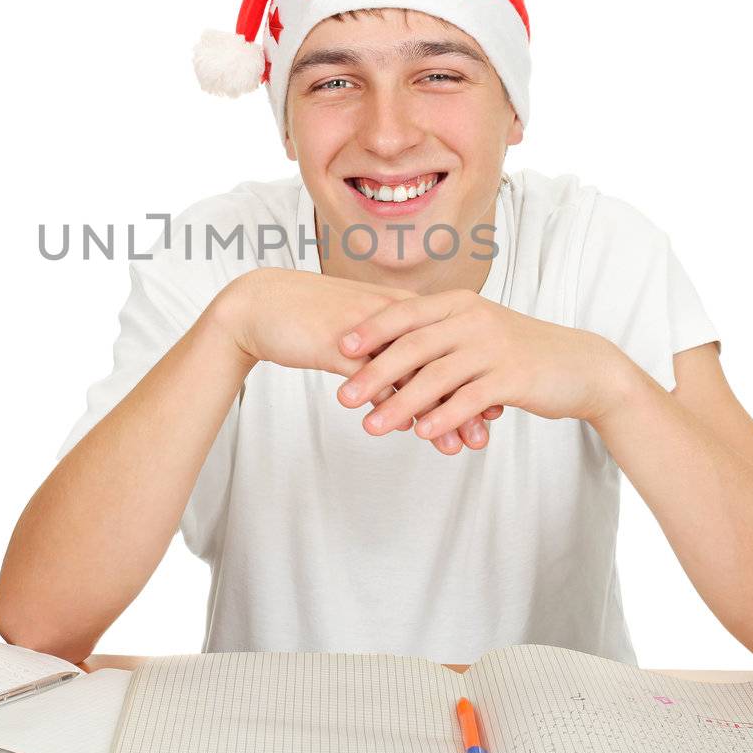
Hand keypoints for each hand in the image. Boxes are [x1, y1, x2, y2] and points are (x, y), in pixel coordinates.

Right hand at [211, 270, 502, 453]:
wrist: (257, 306)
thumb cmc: (306, 317)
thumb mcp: (356, 329)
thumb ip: (385, 349)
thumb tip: (406, 381)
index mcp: (397, 306)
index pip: (445, 344)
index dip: (471, 375)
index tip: (494, 404)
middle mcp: (389, 315)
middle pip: (440, 361)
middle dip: (466, 399)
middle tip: (486, 432)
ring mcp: (367, 332)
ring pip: (414, 377)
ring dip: (438, 414)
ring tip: (457, 446)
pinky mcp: (340, 348)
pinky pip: (376, 384)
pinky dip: (395, 410)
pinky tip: (409, 434)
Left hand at [334, 289, 634, 450]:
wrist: (580, 366)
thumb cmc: (520, 352)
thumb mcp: (478, 332)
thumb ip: (440, 336)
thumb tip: (388, 352)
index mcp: (460, 304)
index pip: (406, 313)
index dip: (371, 329)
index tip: (339, 347)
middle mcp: (474, 319)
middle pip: (413, 346)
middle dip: (374, 373)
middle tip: (343, 398)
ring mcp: (494, 347)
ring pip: (436, 377)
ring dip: (400, 404)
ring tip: (372, 427)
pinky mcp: (513, 377)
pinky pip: (469, 399)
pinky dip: (443, 417)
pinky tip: (422, 433)